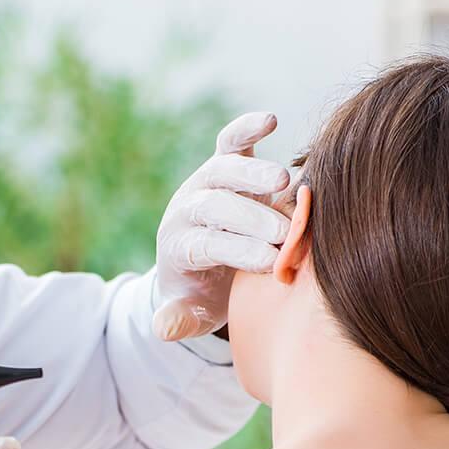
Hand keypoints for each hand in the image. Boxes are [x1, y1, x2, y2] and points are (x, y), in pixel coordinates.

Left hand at [152, 112, 291, 340]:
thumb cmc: (203, 294)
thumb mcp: (192, 314)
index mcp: (177, 246)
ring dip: (252, 174)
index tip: (271, 264)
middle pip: (214, 206)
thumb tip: (163, 329)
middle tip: (285, 233)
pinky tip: (270, 119)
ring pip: (222, 170)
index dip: (237, 252)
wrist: (206, 263)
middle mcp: (187, 209)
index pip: (205, 245)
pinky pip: (231, 142)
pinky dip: (247, 129)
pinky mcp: (224, 164)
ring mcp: (204, 183)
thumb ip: (179, 320)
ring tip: (286, 183)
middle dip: (250, 219)